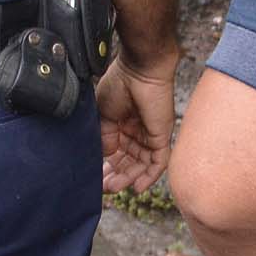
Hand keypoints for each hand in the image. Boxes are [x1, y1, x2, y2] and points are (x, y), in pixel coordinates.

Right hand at [98, 53, 177, 193]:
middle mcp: (136, 132)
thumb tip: (106, 157)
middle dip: (116, 176)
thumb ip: (106, 136)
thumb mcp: (104, 113)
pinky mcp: (161, 136)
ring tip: (116, 187)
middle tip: (104, 188)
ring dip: (129, 178)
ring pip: (141, 165)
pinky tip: (137, 186)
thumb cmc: (120, 83)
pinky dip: (149, 176)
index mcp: (121, 125)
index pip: (115, 153)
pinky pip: (158, 162)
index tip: (94, 178)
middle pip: (128, 162)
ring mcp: (150, 135)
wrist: (139, 68)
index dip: (105, 167)